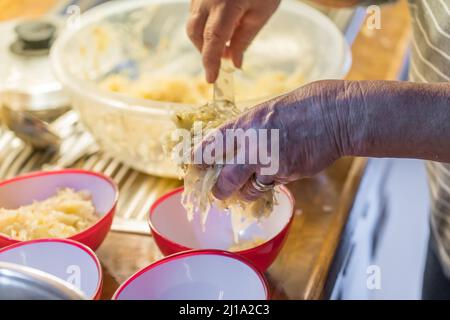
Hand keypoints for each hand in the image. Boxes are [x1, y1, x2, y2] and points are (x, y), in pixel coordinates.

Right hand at [187, 0, 280, 82]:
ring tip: (225, 43)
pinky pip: (195, 13)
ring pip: (192, 24)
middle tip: (223, 59)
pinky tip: (220, 27)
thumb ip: (244, 39)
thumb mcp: (261, 13)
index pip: (213, 39)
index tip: (212, 80)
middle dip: (205, 51)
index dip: (210, 62)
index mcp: (226, 3)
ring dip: (204, 40)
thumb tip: (234, 63)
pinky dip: (204, 26)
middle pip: (196, 33)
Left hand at [196, 80, 354, 200]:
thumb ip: (247, 129)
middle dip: (218, 190)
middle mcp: (253, 146)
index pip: (211, 145)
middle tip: (217, 192)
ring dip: (243, 193)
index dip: (198, 159)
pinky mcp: (287, 175)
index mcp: (245, 123)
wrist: (335, 115)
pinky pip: (269, 187)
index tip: (192, 166)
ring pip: (247, 190)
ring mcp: (271, 163)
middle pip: (224, 180)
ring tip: (243, 190)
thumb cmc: (302, 106)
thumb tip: (232, 146)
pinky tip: (269, 179)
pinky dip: (266, 187)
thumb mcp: (267, 110)